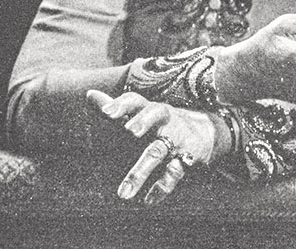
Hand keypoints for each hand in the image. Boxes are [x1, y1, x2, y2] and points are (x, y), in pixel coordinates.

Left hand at [86, 90, 226, 205]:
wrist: (207, 130)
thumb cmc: (163, 122)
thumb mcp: (143, 112)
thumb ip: (116, 108)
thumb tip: (89, 94)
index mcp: (149, 109)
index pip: (136, 101)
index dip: (122, 105)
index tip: (106, 114)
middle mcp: (164, 119)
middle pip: (155, 113)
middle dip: (144, 121)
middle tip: (129, 132)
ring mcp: (176, 137)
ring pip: (158, 150)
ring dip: (141, 171)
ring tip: (122, 194)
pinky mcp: (188, 156)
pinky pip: (175, 172)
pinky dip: (162, 186)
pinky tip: (148, 200)